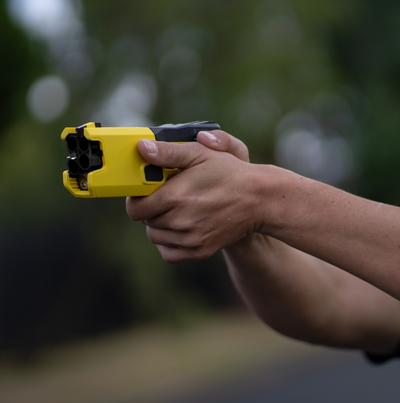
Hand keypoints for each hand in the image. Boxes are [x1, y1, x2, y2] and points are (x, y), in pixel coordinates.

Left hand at [126, 130, 258, 261]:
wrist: (259, 200)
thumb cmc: (230, 173)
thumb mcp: (201, 154)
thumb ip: (168, 152)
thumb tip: (142, 149)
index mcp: (175, 196)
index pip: (135, 207)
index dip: (137, 197)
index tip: (146, 189)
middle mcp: (180, 221)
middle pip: (145, 221)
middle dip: (151, 207)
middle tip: (166, 196)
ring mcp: (190, 239)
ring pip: (156, 236)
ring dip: (160, 224)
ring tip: (176, 209)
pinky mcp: (200, 251)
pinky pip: (169, 253)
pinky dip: (169, 242)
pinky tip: (180, 227)